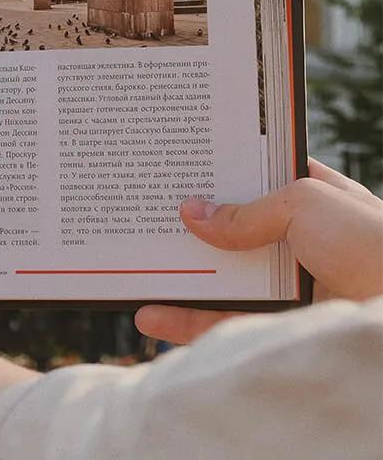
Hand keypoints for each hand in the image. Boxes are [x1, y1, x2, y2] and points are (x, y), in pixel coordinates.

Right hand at [136, 159, 382, 343]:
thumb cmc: (375, 244)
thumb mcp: (306, 202)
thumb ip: (246, 211)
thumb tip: (191, 214)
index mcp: (319, 201)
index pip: (260, 178)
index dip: (223, 170)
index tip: (180, 162)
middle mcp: (302, 244)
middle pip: (232, 231)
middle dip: (189, 224)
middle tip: (144, 211)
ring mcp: (289, 288)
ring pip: (221, 279)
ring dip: (178, 275)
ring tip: (133, 265)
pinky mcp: (279, 329)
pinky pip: (222, 323)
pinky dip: (184, 321)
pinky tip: (151, 314)